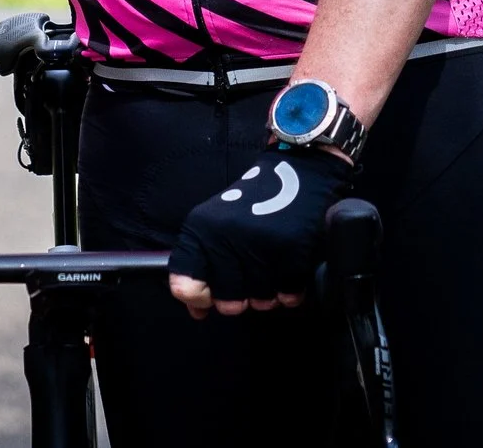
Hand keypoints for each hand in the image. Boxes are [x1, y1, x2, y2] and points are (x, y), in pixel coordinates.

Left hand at [168, 145, 355, 318]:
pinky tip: (288, 268)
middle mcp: (228, 238)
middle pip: (228, 303)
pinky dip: (290, 289)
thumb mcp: (215, 226)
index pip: (185, 286)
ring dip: (267, 294)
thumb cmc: (253, 202)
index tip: (209, 293)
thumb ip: (200, 267)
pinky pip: (289, 295)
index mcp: (202, 231)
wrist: (297, 172)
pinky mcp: (293, 252)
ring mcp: (261, 246)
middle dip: (240, 298)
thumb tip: (195, 310)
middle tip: (248, 277)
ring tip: (270, 267)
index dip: (199, 296)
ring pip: (260, 302)